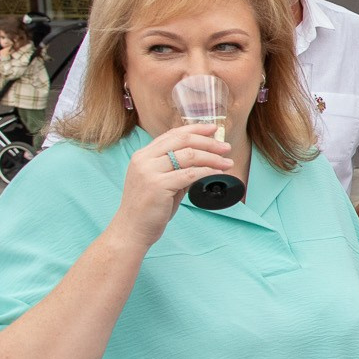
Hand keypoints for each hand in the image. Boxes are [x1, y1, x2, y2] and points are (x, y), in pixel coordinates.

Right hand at [110, 123, 232, 248]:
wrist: (131, 229)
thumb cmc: (149, 208)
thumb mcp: (162, 182)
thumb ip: (178, 170)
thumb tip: (205, 161)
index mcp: (143, 155)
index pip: (172, 134)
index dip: (195, 129)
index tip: (214, 129)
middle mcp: (144, 159)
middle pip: (182, 140)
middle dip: (209, 142)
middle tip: (226, 148)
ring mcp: (149, 171)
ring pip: (189, 156)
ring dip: (212, 158)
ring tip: (227, 163)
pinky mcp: (158, 185)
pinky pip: (190, 174)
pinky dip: (208, 172)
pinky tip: (218, 174)